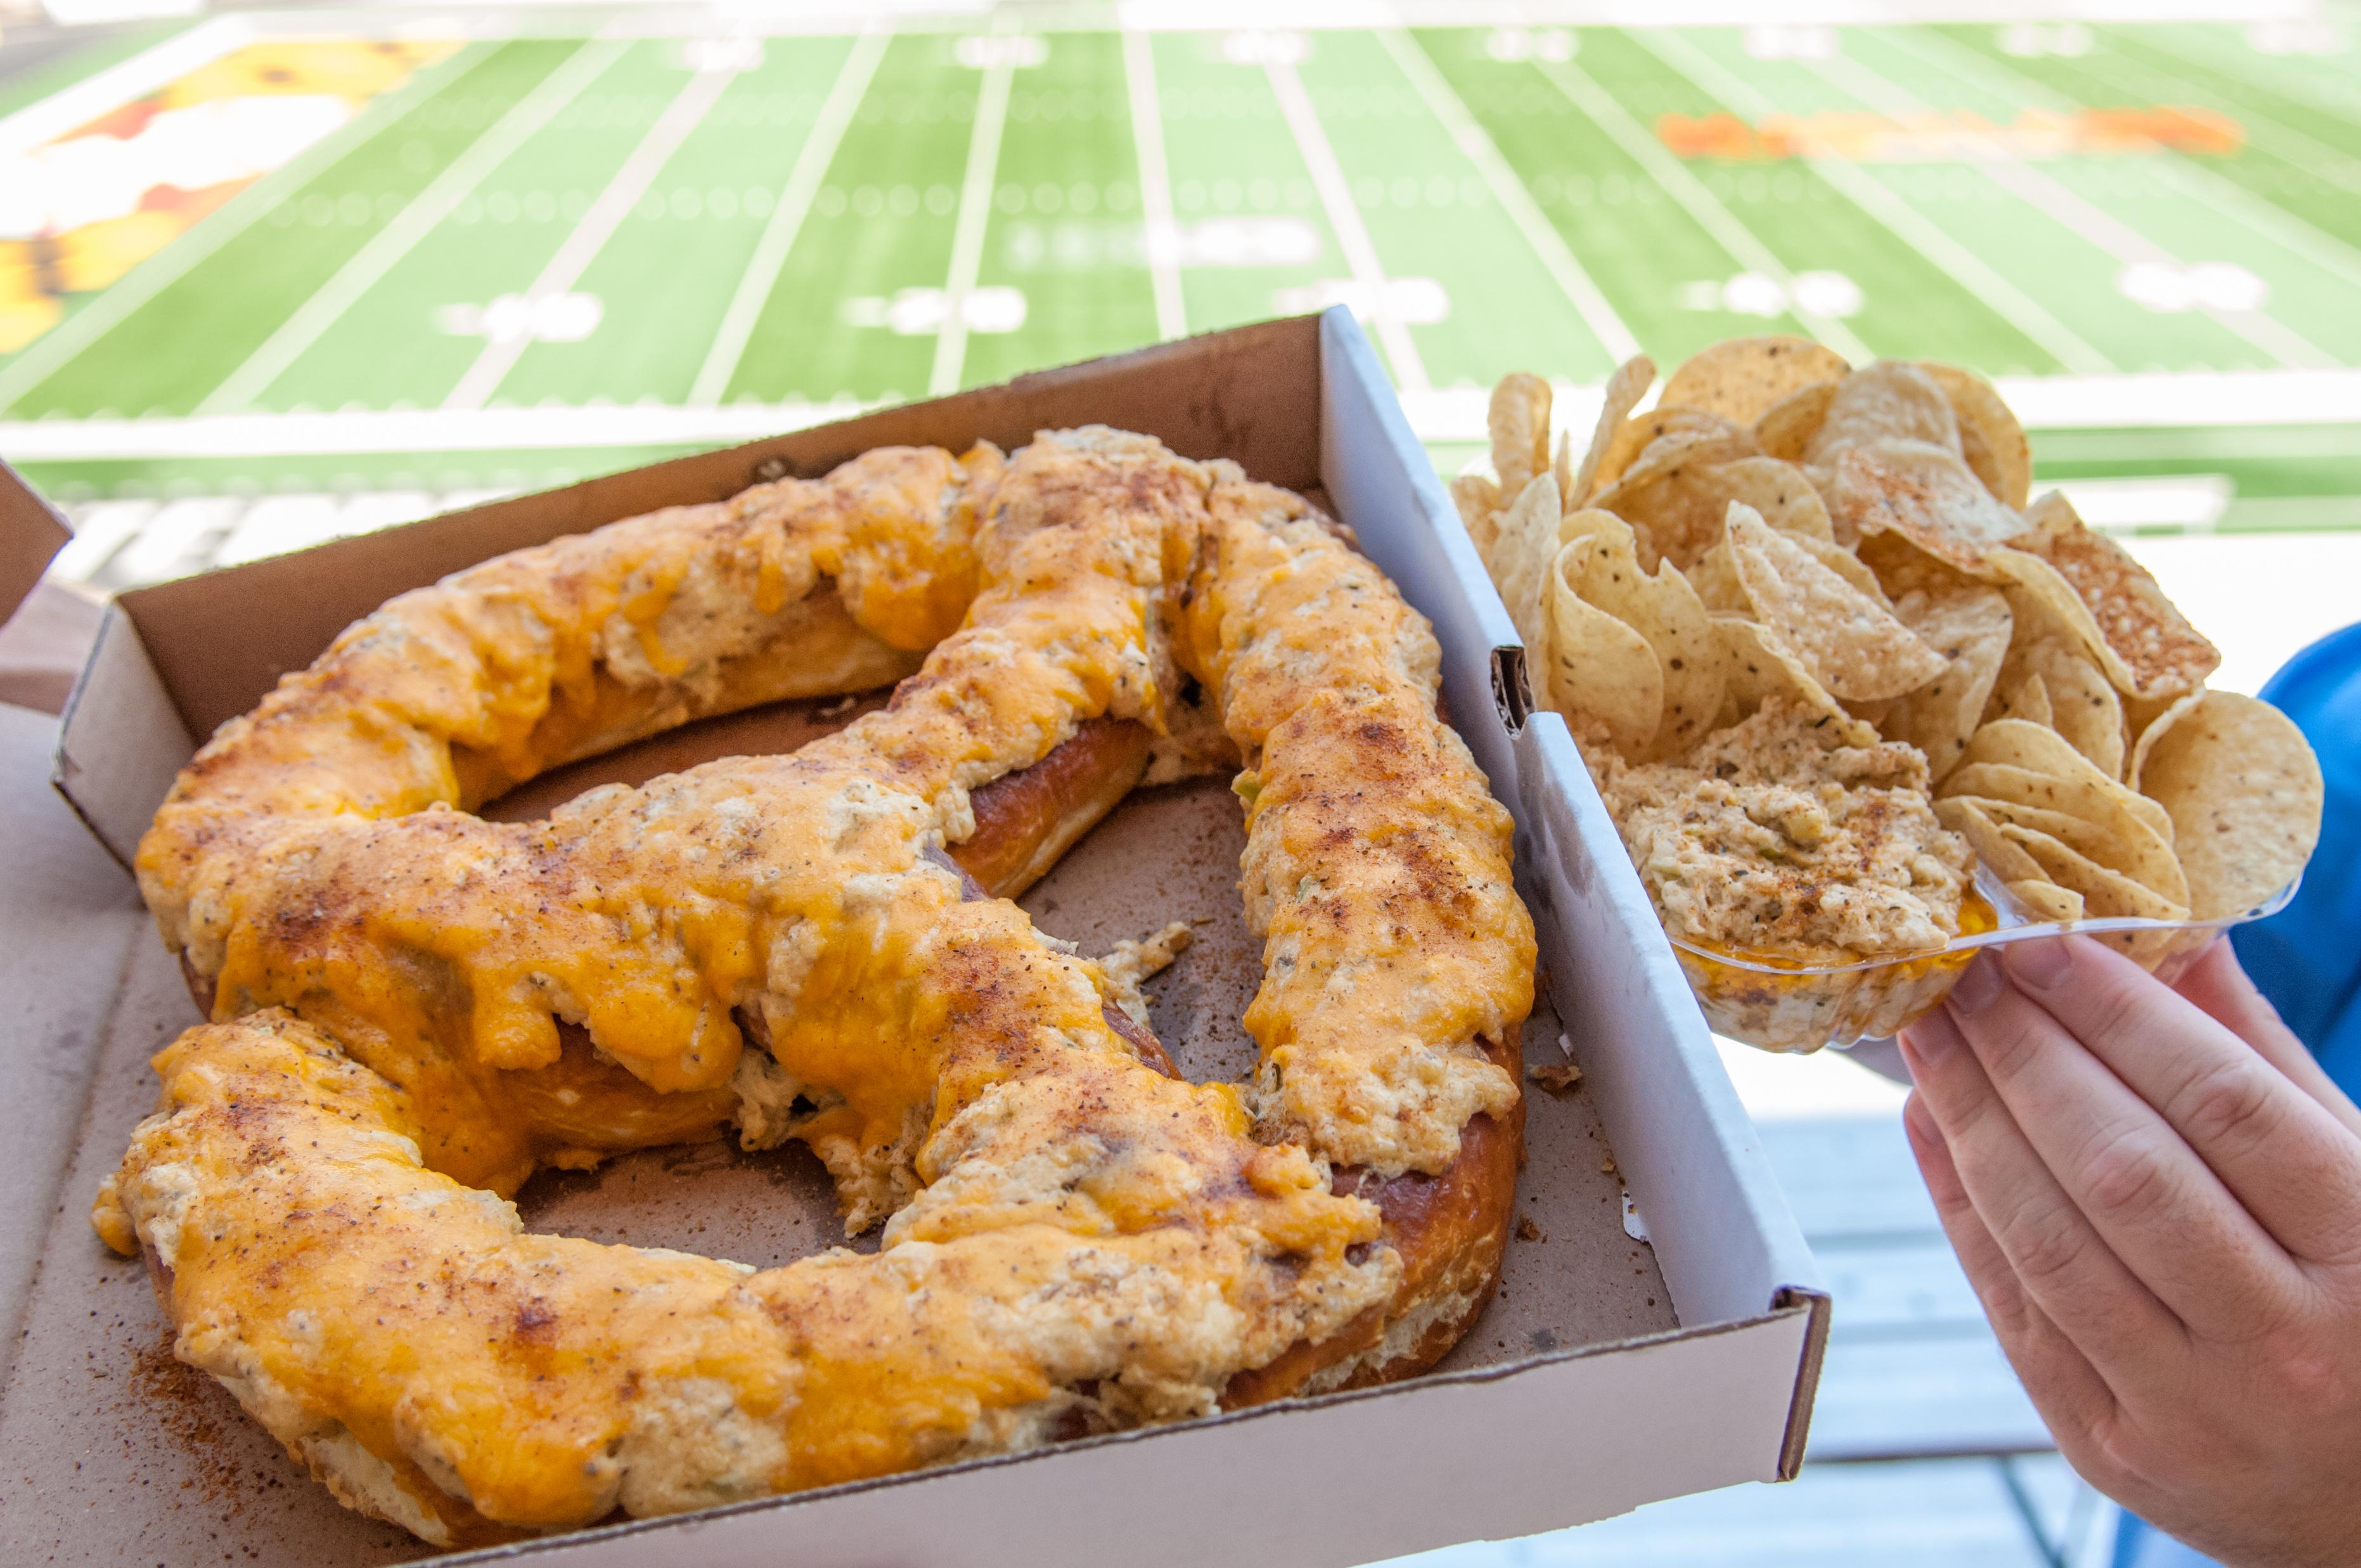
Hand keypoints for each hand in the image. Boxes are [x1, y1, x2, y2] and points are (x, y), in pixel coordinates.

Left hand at [1898, 936, 2360, 1567]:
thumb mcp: (2358, 1175)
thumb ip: (2260, 1062)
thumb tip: (2168, 930)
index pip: (2223, 1107)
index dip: (2119, 1015)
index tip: (2038, 946)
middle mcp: (2286, 1343)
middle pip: (2123, 1170)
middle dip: (2025, 1057)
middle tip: (1958, 976)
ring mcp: (2197, 1411)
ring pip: (2053, 1244)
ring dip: (1973, 1125)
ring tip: (1927, 1040)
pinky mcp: (2115, 1453)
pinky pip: (2019, 1316)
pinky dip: (1962, 1212)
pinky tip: (1930, 1130)